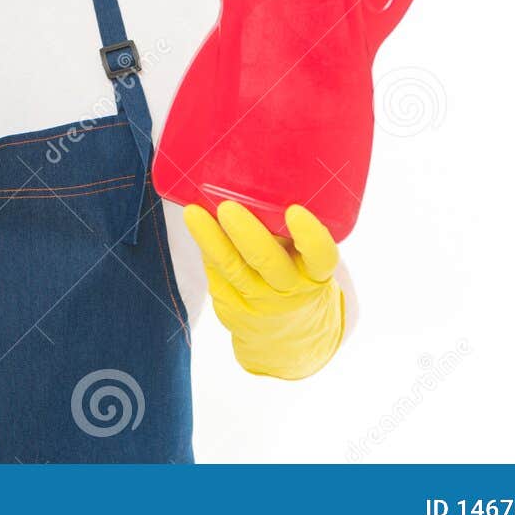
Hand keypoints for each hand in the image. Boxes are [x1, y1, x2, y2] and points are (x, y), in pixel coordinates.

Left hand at [182, 200, 344, 379]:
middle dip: (246, 234)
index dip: (310, 236)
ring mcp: (258, 300)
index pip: (321, 256)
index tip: (295, 211)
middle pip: (268, 262)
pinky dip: (205, 248)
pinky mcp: (231, 306)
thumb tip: (258, 181)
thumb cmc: (296, 274)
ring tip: (194, 213)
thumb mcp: (306, 261)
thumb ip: (290, 233)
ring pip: (232, 268)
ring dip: (211, 239)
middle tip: (228, 208)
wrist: (288, 333)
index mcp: (316, 273)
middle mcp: (289, 289)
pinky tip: (195, 224)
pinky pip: (216, 274)